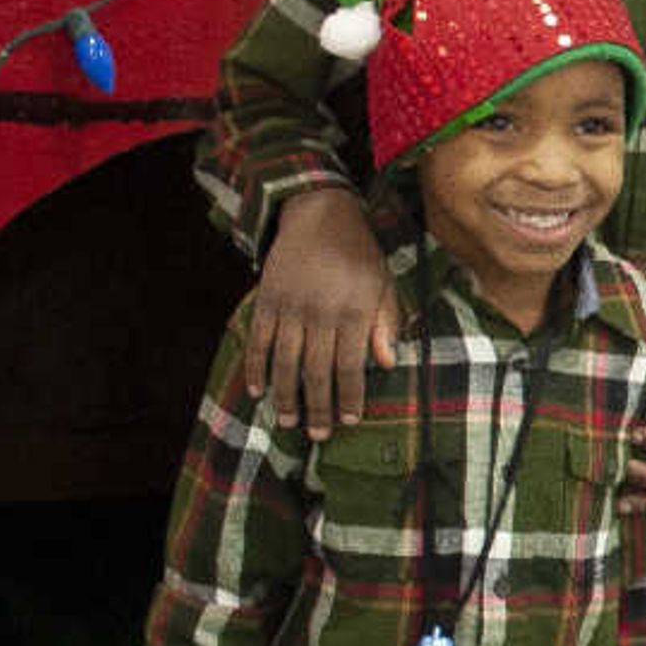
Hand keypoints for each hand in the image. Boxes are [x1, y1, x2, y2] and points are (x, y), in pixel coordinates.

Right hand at [242, 186, 397, 435]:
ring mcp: (291, 305)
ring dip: (286, 395)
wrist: (320, 211)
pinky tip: (259, 390)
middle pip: (317, 370)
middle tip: (318, 435)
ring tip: (288, 421)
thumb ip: (386, 323)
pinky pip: (259, 339)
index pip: (352, 365)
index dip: (350, 396)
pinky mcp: (268, 298)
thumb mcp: (383, 284)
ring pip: (286, 360)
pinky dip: (257, 366)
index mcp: (354, 309)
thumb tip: (388, 364)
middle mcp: (321, 310)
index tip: (350, 421)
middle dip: (318, 407)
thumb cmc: (360, 253)